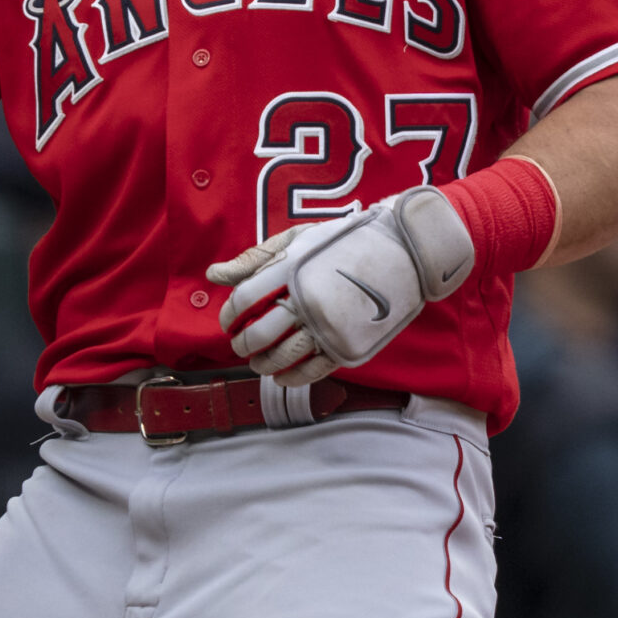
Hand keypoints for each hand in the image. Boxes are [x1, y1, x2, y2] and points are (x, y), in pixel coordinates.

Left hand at [210, 188, 474, 384]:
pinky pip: (315, 369)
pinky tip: (282, 377)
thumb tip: (213, 275)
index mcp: (291, 270)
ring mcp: (330, 324)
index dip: (229, 314)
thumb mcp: (297, 239)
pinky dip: (293, 378)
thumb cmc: (344, 241)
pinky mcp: (350, 342)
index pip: (244, 299)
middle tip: (239, 346)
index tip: (228, 320)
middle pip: (260, 332)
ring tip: (257, 363)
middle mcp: (307, 299)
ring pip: (284, 355)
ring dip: (264, 364)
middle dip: (243, 344)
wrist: (403, 249)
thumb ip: (255, 259)